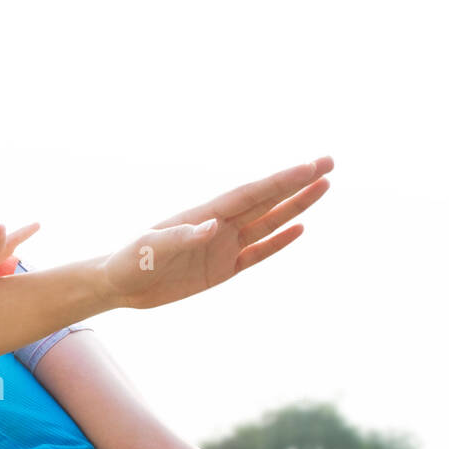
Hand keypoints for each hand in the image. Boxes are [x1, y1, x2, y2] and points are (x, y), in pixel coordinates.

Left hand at [102, 156, 333, 309]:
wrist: (119, 285)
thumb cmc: (129, 261)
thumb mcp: (150, 249)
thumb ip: (180, 238)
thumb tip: (211, 227)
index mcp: (203, 214)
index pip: (251, 194)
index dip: (282, 180)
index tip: (311, 166)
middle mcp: (218, 225)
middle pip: (267, 200)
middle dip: (298, 182)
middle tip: (329, 163)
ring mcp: (222, 246)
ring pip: (268, 223)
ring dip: (296, 206)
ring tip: (324, 187)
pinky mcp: (222, 269)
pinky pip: (257, 253)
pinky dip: (279, 241)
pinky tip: (300, 228)